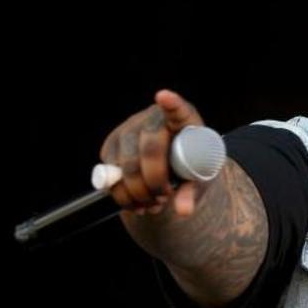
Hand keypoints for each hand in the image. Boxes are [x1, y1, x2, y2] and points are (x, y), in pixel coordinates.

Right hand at [98, 89, 205, 216]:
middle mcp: (153, 118)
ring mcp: (129, 128)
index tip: (164, 96)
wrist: (170, 168)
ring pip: (125, 164)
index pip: (178, 109)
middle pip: (149, 149)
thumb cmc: (192, 168)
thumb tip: (183, 211)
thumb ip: (192, 193)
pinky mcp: (112, 143)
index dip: (171, 104)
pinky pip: (110, 172)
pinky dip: (121, 194)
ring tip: (152, 205)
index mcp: (184, 120)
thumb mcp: (198, 181)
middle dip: (154, 182)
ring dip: (137, 193)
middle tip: (163, 200)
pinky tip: (136, 202)